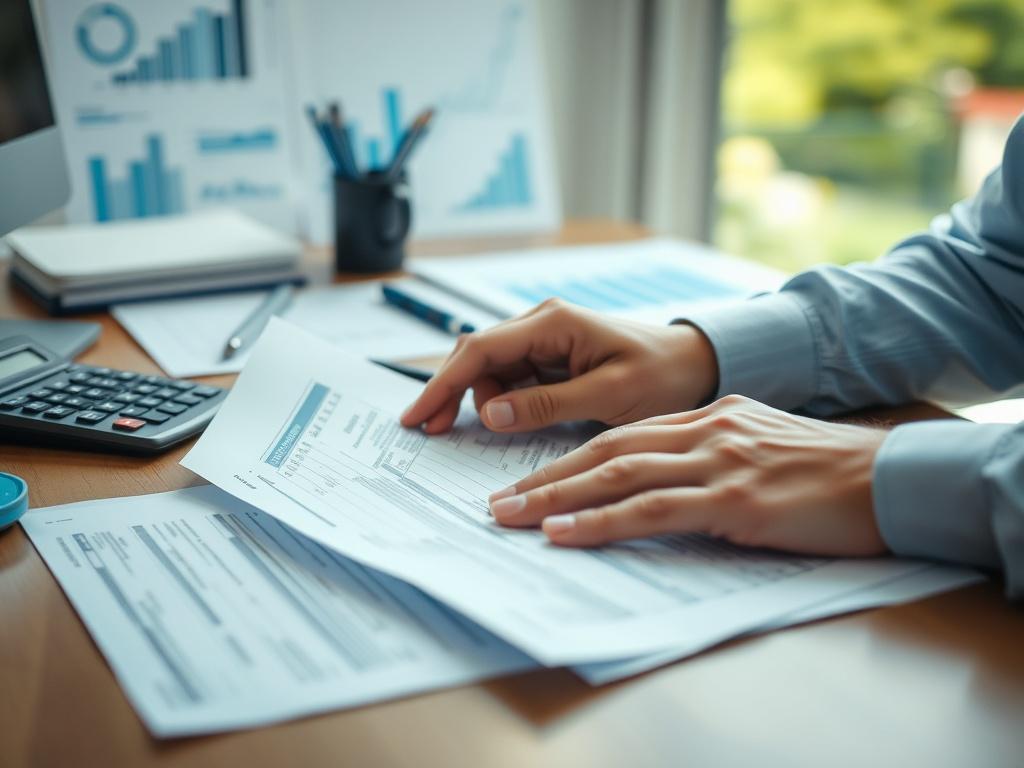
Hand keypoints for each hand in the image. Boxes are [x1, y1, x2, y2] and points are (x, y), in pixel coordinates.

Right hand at [400, 298, 718, 433]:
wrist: (694, 364)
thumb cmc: (662, 375)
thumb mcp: (610, 395)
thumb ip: (549, 404)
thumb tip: (490, 413)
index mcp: (554, 322)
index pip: (481, 349)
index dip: (442, 383)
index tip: (416, 415)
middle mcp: (541, 322)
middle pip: (476, 355)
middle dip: (449, 392)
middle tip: (431, 431)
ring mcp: (543, 338)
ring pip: (489, 368)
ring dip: (476, 399)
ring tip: (478, 429)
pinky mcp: (549, 355)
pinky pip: (509, 377)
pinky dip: (497, 400)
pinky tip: (498, 420)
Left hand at [488, 395, 889, 555]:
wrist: (886, 476)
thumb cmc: (823, 469)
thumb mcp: (758, 445)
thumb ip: (709, 454)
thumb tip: (662, 481)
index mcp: (707, 417)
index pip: (621, 433)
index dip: (569, 457)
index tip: (530, 478)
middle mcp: (703, 430)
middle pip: (604, 448)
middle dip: (545, 476)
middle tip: (498, 501)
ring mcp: (716, 462)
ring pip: (616, 473)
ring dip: (556, 497)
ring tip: (510, 516)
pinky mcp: (732, 499)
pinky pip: (651, 509)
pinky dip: (601, 521)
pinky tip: (564, 532)